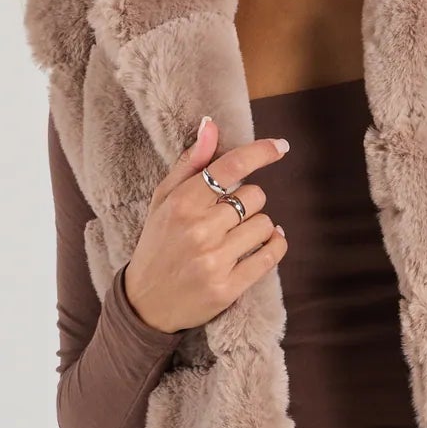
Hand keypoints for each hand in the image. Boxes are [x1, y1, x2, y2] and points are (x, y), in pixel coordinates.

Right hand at [122, 115, 290, 333]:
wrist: (145, 303)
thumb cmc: (158, 244)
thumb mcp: (163, 201)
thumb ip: (190, 163)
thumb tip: (211, 124)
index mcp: (181, 204)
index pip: (230, 168)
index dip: (260, 153)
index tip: (281, 147)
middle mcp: (198, 231)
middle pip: (254, 197)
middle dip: (248, 202)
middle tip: (229, 216)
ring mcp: (214, 261)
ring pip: (265, 225)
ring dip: (258, 227)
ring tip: (237, 237)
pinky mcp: (228, 288)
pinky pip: (270, 256)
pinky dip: (275, 246)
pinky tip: (266, 244)